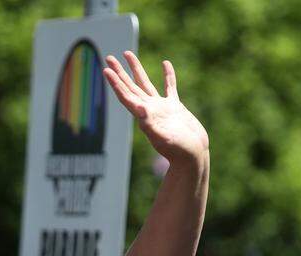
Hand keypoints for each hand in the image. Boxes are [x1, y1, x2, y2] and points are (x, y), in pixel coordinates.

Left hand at [103, 51, 208, 166]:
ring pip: (146, 84)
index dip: (115, 83)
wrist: (194, 156)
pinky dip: (167, 75)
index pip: (125, 96)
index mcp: (144, 116)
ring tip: (128, 54)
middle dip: (120, 73)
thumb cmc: (179, 151)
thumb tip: (139, 109)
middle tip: (109, 58)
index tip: (106, 70)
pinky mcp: (176, 108)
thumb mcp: (163, 138)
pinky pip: (169, 87)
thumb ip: (151, 124)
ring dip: (136, 70)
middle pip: (130, 87)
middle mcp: (149, 110)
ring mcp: (162, 108)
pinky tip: (165, 63)